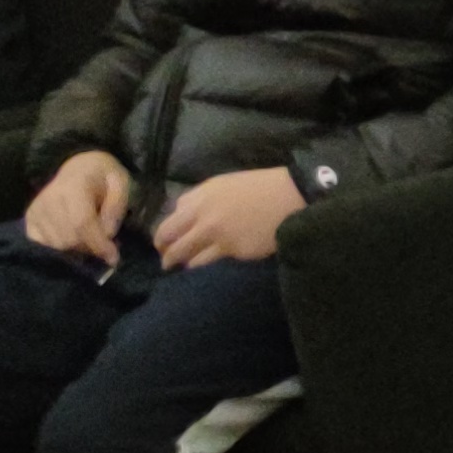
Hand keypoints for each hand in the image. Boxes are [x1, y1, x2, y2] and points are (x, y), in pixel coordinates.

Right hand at [23, 150, 128, 259]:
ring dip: (77, 249)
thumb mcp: (120, 183)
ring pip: (57, 245)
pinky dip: (60, 249)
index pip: (81, 222)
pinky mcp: (29, 219)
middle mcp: (48, 199)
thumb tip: (107, 234)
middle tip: (105, 246)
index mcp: (72, 186)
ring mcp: (36, 209)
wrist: (79, 169)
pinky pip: (43, 245)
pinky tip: (73, 241)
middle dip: (91, 248)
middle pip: (68, 238)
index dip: (98, 243)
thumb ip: (116, 207)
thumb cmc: (103, 178)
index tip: (113, 257)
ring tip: (90, 239)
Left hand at [153, 167, 303, 267]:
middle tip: (167, 262)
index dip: (162, 238)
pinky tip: (208, 266)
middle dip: (166, 255)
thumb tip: (181, 216)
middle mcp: (203, 219)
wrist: (290, 195)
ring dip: (184, 263)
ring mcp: (219, 237)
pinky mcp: (235, 251)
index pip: (167, 225)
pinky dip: (206, 264)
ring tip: (186, 267)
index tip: (164, 244)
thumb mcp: (219, 185)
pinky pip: (212, 262)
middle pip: (172, 244)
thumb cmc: (256, 187)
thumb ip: (197, 200)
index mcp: (197, 200)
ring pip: (188, 258)